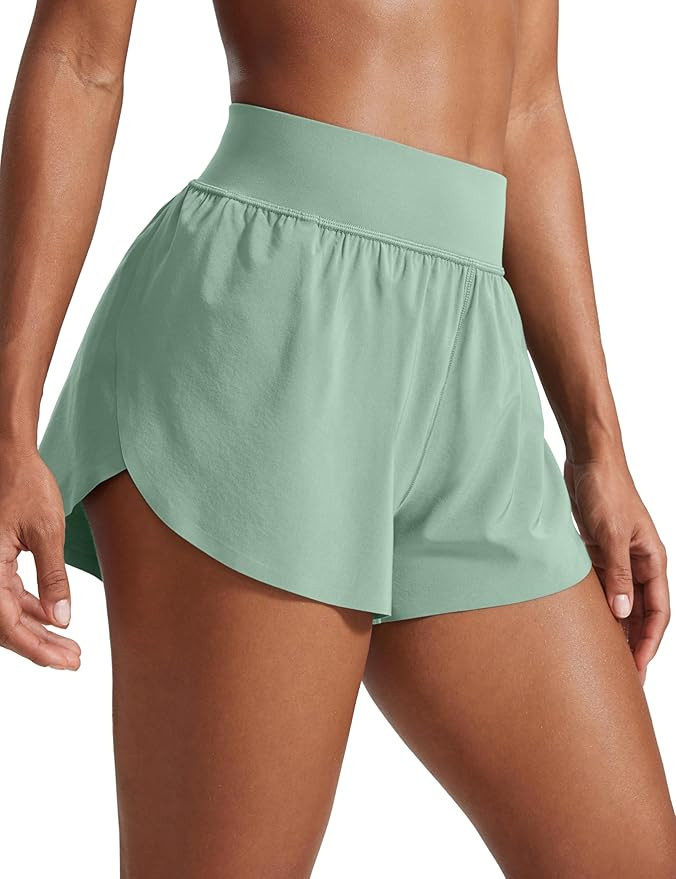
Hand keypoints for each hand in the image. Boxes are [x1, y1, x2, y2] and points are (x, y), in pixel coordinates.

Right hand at [0, 443, 80, 668]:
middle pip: (5, 625)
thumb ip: (53, 578)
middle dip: (39, 647)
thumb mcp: (46, 532)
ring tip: (70, 647)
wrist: (12, 458)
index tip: (64, 662)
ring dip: (37, 631)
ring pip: (7, 613)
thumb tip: (62, 619)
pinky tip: (55, 619)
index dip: (36, 647)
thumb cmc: (26, 486)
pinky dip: (32, 609)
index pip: (7, 623)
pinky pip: (9, 596)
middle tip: (72, 661)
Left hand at [564, 454, 668, 684]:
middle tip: (621, 675)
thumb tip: (621, 612)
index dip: (648, 642)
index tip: (637, 669)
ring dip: (614, 627)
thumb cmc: (605, 490)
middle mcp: (639, 562)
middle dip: (633, 643)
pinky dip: (596, 605)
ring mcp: (619, 557)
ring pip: (620, 601)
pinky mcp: (599, 551)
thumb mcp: (610, 534)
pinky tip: (585, 624)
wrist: (588, 460)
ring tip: (603, 656)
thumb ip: (617, 574)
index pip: (657, 611)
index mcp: (652, 560)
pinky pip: (602, 586)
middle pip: (640, 612)